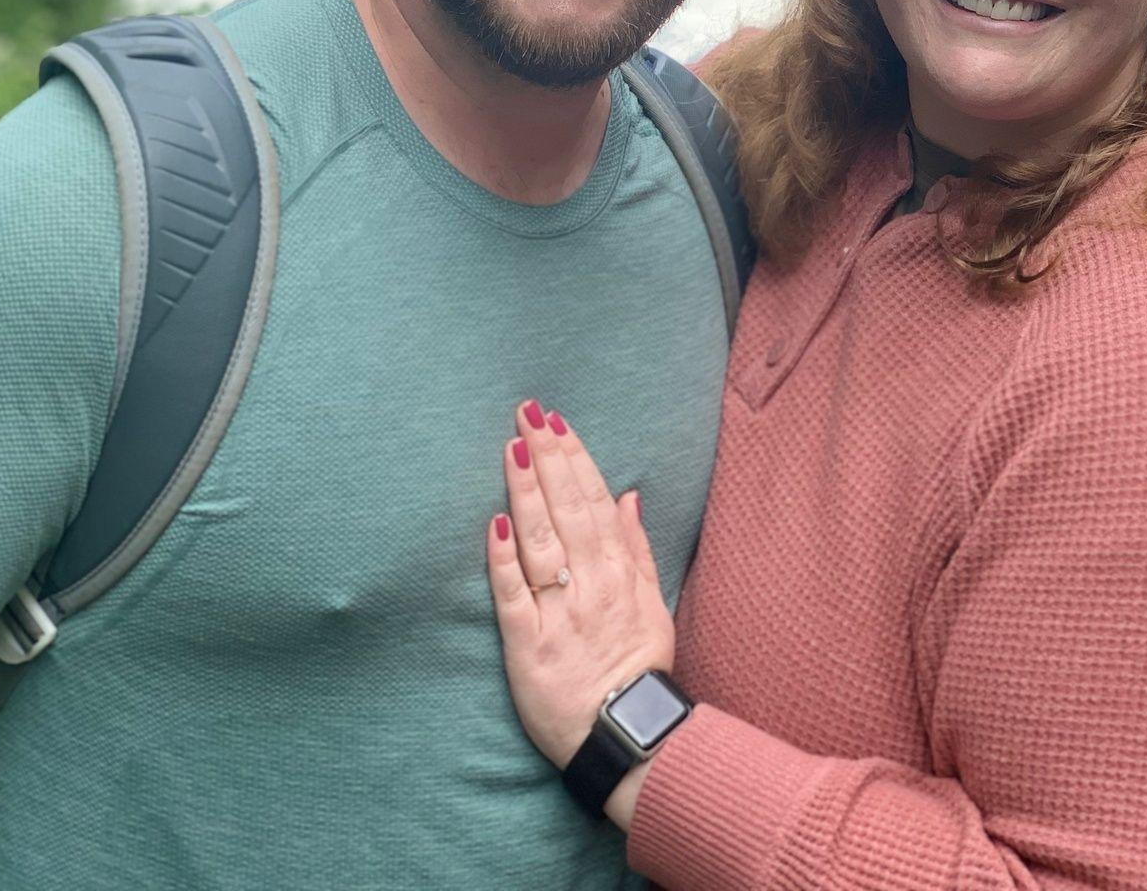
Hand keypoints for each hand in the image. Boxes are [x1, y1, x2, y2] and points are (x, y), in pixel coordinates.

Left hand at [486, 400, 672, 770]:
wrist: (625, 734)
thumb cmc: (637, 666)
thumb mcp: (652, 603)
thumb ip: (636, 547)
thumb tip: (627, 495)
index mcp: (618, 571)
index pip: (593, 501)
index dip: (574, 458)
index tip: (556, 420)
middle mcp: (590, 583)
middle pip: (566, 509)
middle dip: (547, 456)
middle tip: (527, 412)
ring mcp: (558, 612)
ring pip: (541, 541)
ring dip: (526, 491)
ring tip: (512, 448)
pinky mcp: (529, 644)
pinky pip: (514, 595)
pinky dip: (504, 558)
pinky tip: (495, 523)